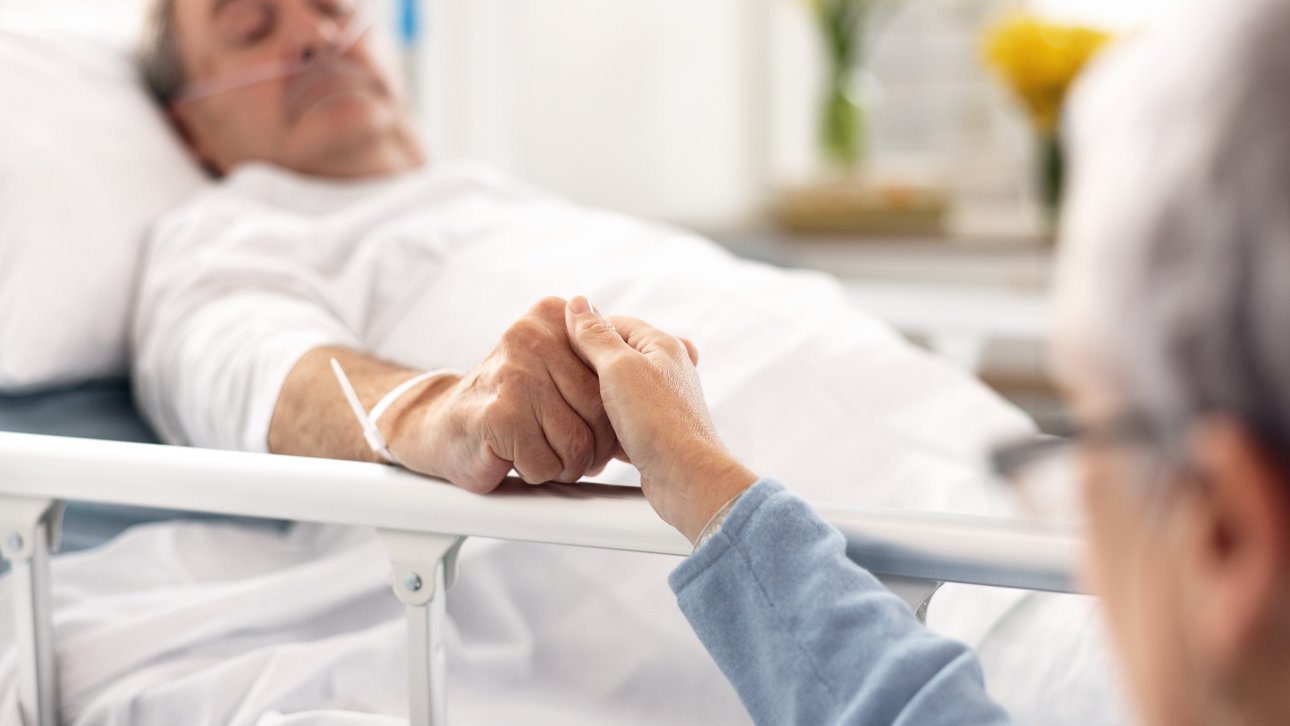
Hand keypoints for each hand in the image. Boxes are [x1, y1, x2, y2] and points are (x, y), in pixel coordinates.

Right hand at [388, 297, 617, 492]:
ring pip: (576, 442)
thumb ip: (602, 349)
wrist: (439, 430)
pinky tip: (515, 458)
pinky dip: (537, 473)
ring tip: (541, 451)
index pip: (613, 371)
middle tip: (569, 449)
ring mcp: (515, 373)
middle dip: (591, 445)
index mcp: (554, 315)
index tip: (589, 420)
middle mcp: (533, 335)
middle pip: (599, 410)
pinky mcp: (499, 414)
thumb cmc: (510, 403)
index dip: (610, 410)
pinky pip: (545, 463)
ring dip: (564, 465)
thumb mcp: (558, 363)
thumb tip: (669, 338)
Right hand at [564, 296, 757, 542]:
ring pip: (615, 391)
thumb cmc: (659, 422)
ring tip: (571, 406)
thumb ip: (595, 336)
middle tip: (558, 376)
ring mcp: (660, 402)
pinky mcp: (653, 431)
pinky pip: (621, 419)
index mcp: (661, 345)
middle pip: (614, 357)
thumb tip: (577, 303)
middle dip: (586, 367)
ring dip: (593, 399)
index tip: (557, 344)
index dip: (583, 332)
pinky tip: (588, 434)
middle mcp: (664, 370)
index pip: (613, 323)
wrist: (687, 479)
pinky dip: (604, 425)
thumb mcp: (619, 369)